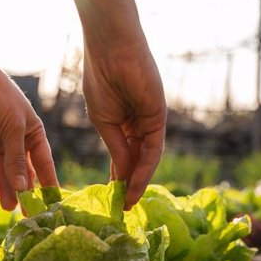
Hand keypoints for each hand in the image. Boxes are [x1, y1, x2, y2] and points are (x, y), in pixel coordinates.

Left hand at [0, 69, 57, 209]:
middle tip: (28, 215)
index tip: (52, 205)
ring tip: (7, 208)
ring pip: (3, 174)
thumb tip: (23, 188)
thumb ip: (17, 159)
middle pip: (23, 173)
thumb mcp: (13, 128)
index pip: (44, 164)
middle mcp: (18, 143)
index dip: (48, 184)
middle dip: (25, 193)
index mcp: (34, 135)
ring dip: (6, 190)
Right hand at [82, 43, 165, 209]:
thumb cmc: (101, 80)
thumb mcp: (104, 122)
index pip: (121, 157)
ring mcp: (149, 122)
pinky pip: (152, 150)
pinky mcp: (158, 118)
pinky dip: (144, 169)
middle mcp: (137, 125)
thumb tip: (122, 178)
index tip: (112, 200)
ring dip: (138, 182)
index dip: (117, 178)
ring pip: (145, 159)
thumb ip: (116, 150)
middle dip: (130, 185)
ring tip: (129, 203)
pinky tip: (134, 184)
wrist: (111, 51)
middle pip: (135, 161)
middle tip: (123, 209)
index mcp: (121, 124)